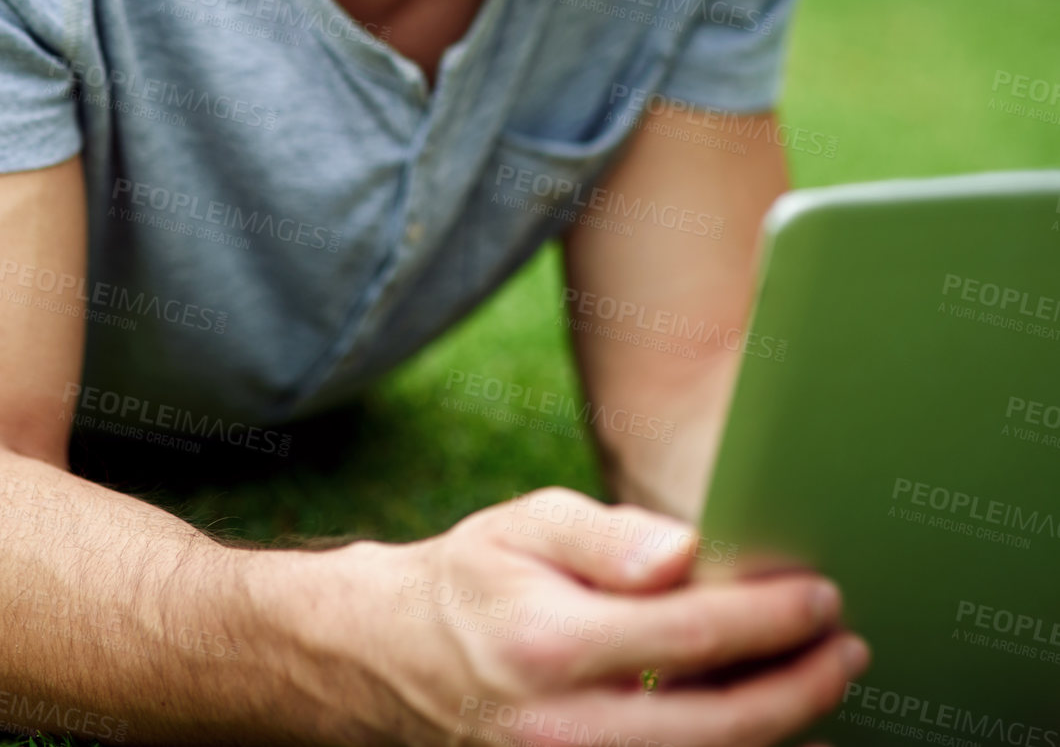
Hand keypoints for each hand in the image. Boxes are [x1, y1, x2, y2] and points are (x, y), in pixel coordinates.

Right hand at [347, 487, 869, 745]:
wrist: (400, 658)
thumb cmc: (480, 576)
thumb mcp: (528, 524)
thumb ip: (607, 537)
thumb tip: (686, 553)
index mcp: (550, 642)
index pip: (692, 635)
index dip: (770, 619)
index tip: (821, 594)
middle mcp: (561, 727)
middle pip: (719, 727)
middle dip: (800, 688)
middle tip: (850, 647)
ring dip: (779, 733)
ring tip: (823, 681)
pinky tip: (768, 725)